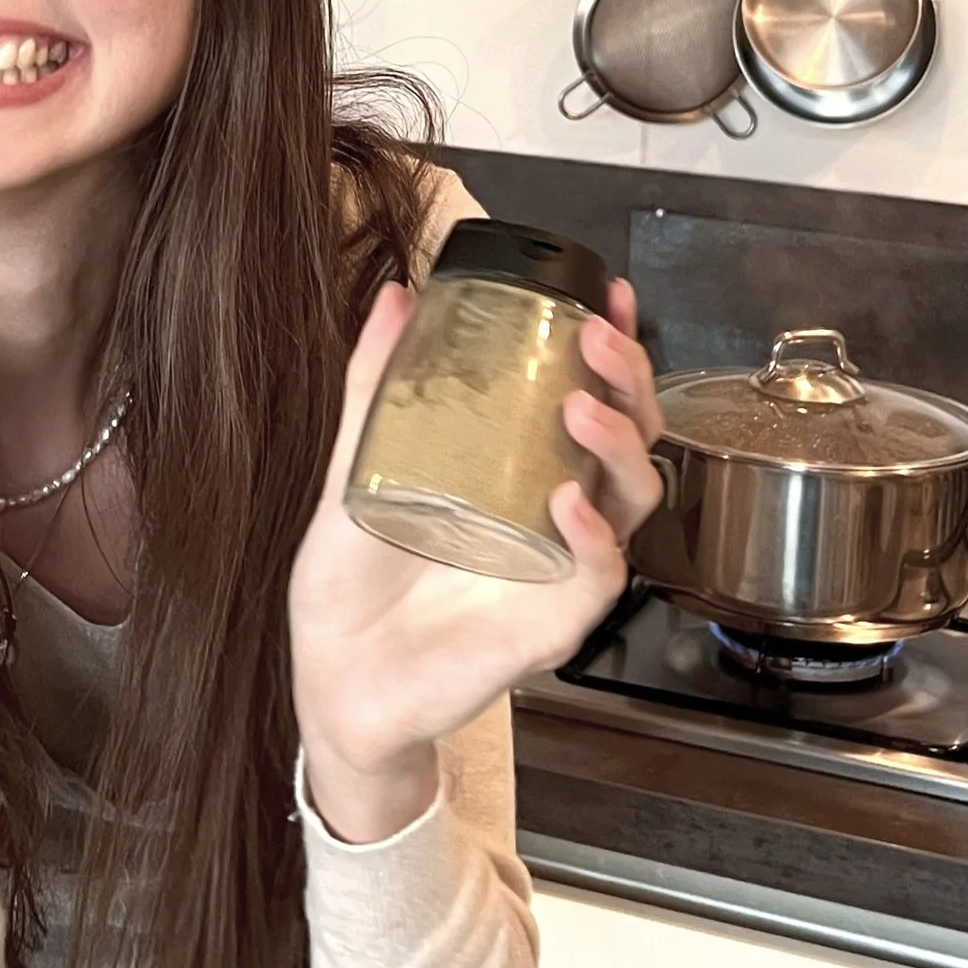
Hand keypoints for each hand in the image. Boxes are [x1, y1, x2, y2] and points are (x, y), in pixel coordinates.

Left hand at [289, 279, 664, 842]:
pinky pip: (601, 573)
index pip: (589, 394)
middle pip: (631, 434)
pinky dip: (593, 535)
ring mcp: (561, 564)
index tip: (606, 294)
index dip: (612, 345)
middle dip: (627, 378)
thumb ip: (376, 386)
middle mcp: (555, 510)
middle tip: (593, 339)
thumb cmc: (353, 578)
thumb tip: (394, 299)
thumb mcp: (355, 467)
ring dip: (619, 444)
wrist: (332, 673)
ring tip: (578, 409)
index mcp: (518, 468)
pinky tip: (564, 502)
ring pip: (634, 495)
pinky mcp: (556, 620)